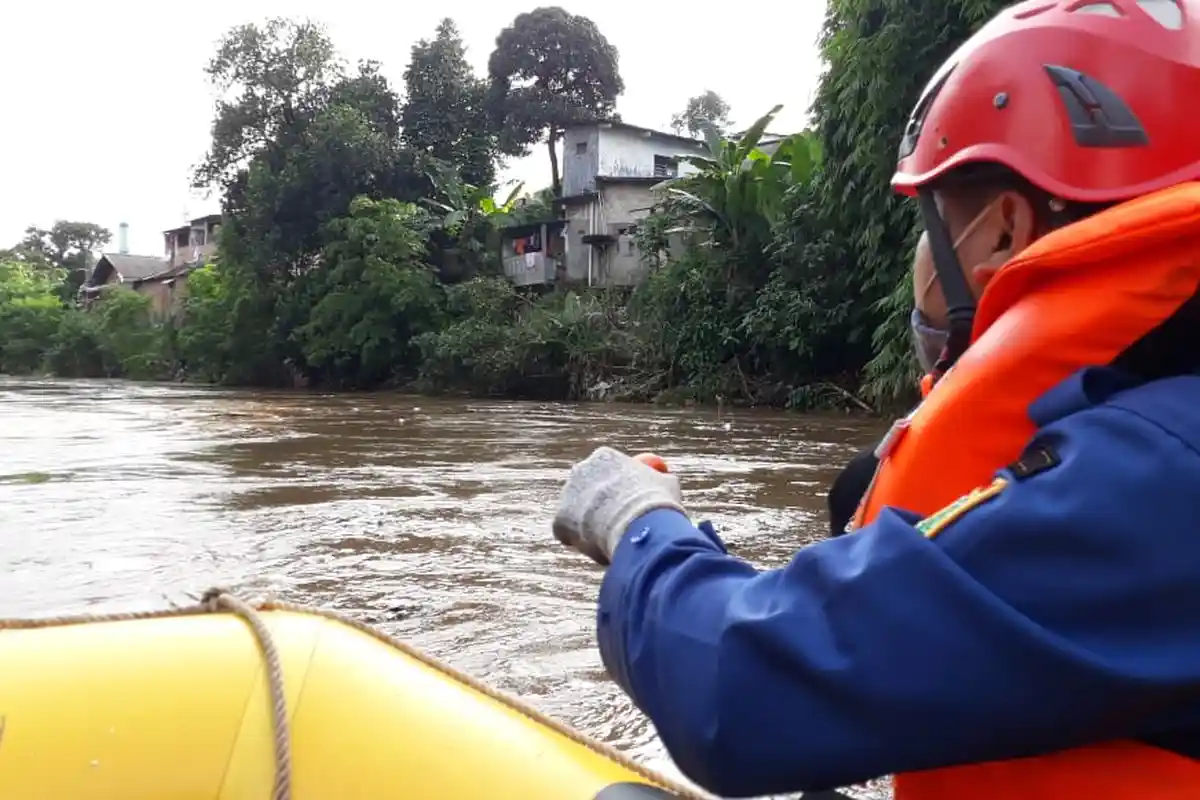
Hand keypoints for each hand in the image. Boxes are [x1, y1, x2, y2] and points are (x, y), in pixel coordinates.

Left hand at [553, 447, 685, 564]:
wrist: (639, 524)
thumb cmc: (656, 503)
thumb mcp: (666, 484)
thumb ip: (659, 480)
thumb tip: (664, 480)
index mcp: (605, 457)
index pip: (607, 471)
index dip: (618, 489)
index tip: (627, 503)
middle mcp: (581, 470)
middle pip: (587, 490)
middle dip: (598, 505)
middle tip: (614, 523)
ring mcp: (568, 495)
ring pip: (577, 514)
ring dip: (589, 525)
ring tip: (612, 540)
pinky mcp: (560, 521)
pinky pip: (571, 536)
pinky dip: (584, 544)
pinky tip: (602, 549)